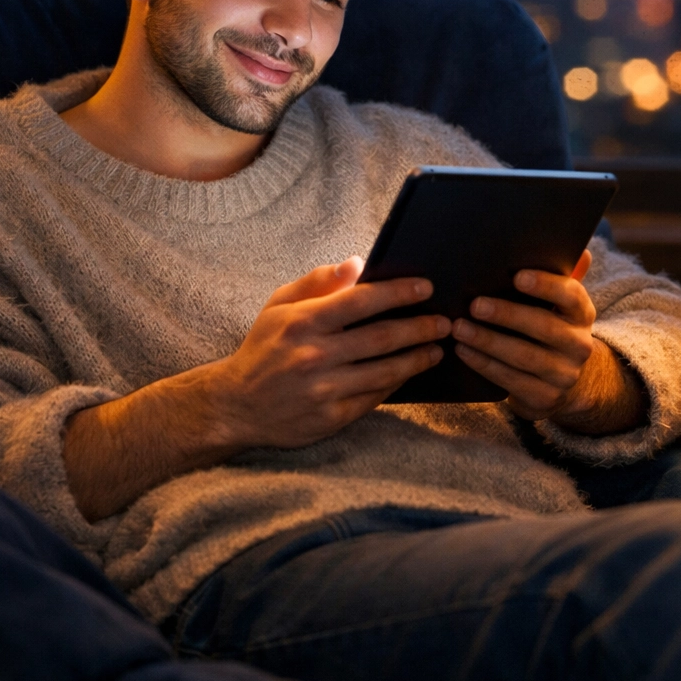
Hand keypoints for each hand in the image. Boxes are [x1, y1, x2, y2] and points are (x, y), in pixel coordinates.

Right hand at [211, 256, 449, 447]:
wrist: (235, 406)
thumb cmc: (263, 347)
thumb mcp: (278, 305)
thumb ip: (318, 282)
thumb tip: (357, 263)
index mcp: (302, 321)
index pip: (360, 301)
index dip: (397, 292)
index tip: (425, 287)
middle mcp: (314, 355)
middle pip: (380, 338)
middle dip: (420, 327)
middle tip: (445, 321)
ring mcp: (323, 389)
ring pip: (384, 371)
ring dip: (417, 358)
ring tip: (438, 348)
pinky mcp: (330, 417)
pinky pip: (374, 397)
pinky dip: (397, 383)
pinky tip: (411, 371)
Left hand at [451, 250, 598, 420]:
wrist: (561, 380)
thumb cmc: (549, 327)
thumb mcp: (557, 304)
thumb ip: (561, 275)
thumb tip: (579, 249)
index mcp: (582, 314)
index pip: (571, 295)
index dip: (546, 286)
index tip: (517, 277)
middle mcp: (580, 345)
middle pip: (543, 327)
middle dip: (507, 315)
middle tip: (474, 305)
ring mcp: (564, 374)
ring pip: (523, 356)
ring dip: (487, 341)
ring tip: (459, 328)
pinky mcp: (545, 398)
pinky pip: (510, 380)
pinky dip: (484, 364)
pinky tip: (463, 351)